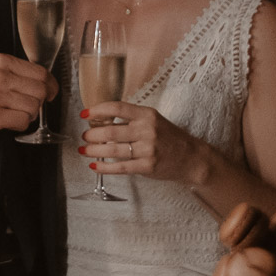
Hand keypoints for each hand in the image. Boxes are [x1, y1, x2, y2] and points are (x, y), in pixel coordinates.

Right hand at [0, 54, 57, 138]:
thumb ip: (10, 71)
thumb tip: (37, 82)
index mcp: (1, 62)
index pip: (40, 72)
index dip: (50, 85)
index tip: (51, 92)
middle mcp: (1, 76)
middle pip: (40, 90)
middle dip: (40, 101)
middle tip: (32, 106)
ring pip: (33, 107)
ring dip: (29, 115)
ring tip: (15, 114)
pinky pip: (22, 122)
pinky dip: (21, 125)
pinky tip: (10, 122)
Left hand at [79, 102, 211, 184]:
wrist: (191, 158)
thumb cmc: (169, 138)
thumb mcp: (153, 121)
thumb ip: (131, 120)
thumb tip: (101, 121)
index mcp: (147, 114)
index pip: (117, 108)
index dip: (97, 110)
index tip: (85, 114)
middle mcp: (147, 130)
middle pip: (110, 131)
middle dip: (92, 134)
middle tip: (85, 136)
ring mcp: (148, 149)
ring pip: (112, 150)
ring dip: (93, 151)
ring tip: (84, 150)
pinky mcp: (147, 166)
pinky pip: (120, 167)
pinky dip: (104, 167)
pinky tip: (94, 166)